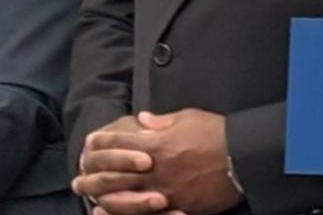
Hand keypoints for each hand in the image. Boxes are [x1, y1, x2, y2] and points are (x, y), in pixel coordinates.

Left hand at [81, 109, 241, 214]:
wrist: (244, 157)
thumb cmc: (217, 133)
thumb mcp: (188, 117)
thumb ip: (161, 121)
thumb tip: (141, 120)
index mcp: (156, 145)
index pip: (120, 143)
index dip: (103, 143)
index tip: (90, 143)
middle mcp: (154, 170)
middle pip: (115, 175)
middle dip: (94, 177)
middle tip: (78, 181)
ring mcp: (164, 191)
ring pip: (125, 199)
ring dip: (104, 199)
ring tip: (91, 200)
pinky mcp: (176, 206)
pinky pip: (147, 214)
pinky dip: (129, 214)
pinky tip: (116, 214)